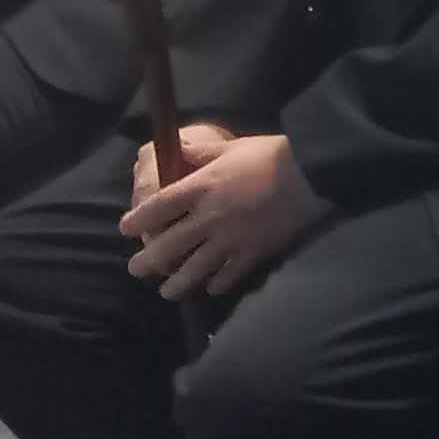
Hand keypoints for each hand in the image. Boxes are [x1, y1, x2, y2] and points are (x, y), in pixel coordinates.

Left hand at [118, 131, 318, 299]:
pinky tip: (210, 287)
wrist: (312, 173)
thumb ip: (200, 153)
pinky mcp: (254, 253)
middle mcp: (210, 217)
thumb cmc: (270, 154)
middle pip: (169, 246)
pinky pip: (229, 276)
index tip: (126, 228)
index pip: (159, 207)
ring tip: (167, 291)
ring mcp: (232, 239)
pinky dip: (216, 284)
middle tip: (136, 270)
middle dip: (148, 262)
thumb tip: (175, 150)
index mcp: (201, 187)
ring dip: (176, 284)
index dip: (138, 220)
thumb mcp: (230, 147)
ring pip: (195, 269)